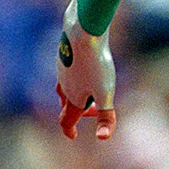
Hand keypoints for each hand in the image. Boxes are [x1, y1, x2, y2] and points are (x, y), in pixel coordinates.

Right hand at [56, 0, 116, 140]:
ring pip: (64, 87)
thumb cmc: (95, 64)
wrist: (83, 31)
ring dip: (75, 94)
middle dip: (79, 111)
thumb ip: (106, 115)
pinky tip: (82, 68)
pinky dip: (74, 76)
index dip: (69, 130)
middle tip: (95, 111)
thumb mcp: (105, 93)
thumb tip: (103, 137)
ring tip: (86, 92)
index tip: (73, 135)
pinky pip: (67, 70)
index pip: (66, 120)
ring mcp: (62, 69)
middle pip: (67, 105)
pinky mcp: (65, 53)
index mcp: (72, 98)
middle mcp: (64, 85)